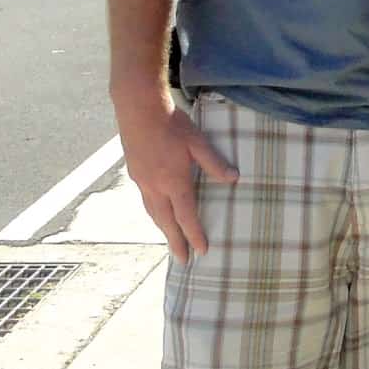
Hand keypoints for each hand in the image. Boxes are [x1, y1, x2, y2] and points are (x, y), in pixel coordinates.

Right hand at [120, 101, 237, 263]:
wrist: (138, 108)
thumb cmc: (171, 123)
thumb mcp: (197, 141)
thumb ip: (214, 163)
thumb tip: (233, 179)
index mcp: (173, 181)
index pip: (186, 216)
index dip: (194, 235)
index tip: (201, 251)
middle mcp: (155, 186)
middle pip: (166, 221)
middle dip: (175, 242)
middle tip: (182, 260)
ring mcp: (141, 180)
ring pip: (153, 212)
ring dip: (162, 229)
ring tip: (170, 239)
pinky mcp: (134, 171)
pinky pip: (145, 200)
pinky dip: (154, 212)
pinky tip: (157, 211)